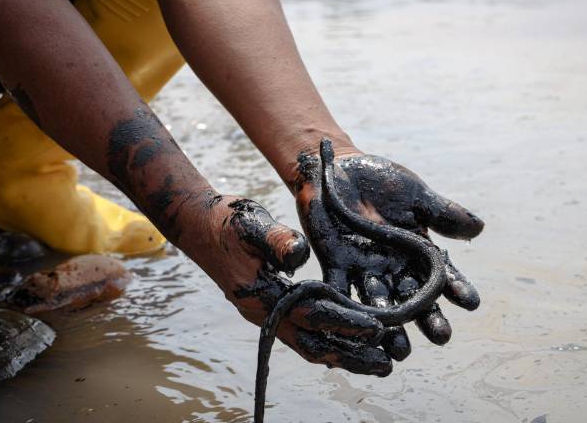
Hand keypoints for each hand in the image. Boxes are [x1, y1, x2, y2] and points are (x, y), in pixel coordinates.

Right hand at [183, 194, 392, 375]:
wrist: (200, 226)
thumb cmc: (227, 222)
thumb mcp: (251, 223)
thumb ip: (276, 238)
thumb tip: (300, 253)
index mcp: (263, 295)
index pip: (311, 315)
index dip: (345, 322)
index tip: (377, 327)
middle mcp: (266, 313)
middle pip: (313, 344)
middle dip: (350, 355)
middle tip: (386, 364)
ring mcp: (267, 314)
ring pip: (310, 343)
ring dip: (343, 354)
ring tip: (377, 362)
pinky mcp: (272, 307)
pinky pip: (303, 332)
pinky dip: (329, 340)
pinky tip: (350, 343)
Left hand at [292, 149, 483, 359]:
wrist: (338, 168)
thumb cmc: (381, 180)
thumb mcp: (415, 195)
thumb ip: (442, 212)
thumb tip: (479, 227)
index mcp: (417, 252)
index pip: (441, 275)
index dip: (456, 288)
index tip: (470, 302)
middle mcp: (393, 267)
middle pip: (414, 298)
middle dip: (427, 318)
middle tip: (442, 337)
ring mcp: (364, 268)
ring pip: (379, 302)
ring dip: (389, 326)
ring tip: (400, 351)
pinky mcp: (335, 263)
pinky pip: (338, 288)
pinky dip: (343, 306)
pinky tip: (351, 326)